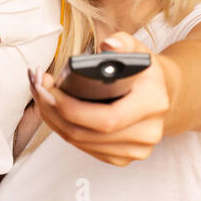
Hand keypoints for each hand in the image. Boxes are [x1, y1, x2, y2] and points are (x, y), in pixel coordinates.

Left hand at [29, 32, 169, 166]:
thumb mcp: (137, 50)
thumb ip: (123, 42)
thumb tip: (109, 46)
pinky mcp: (122, 158)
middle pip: (86, 133)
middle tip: (38, 88)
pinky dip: (64, 130)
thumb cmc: (144, 72)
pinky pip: (83, 148)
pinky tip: (55, 112)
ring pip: (79, 142)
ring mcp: (135, 150)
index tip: (50, 89)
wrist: (162, 95)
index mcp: (153, 104)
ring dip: (54, 120)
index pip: (107, 118)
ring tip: (42, 96)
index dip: (72, 108)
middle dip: (53, 111)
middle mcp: (147, 133)